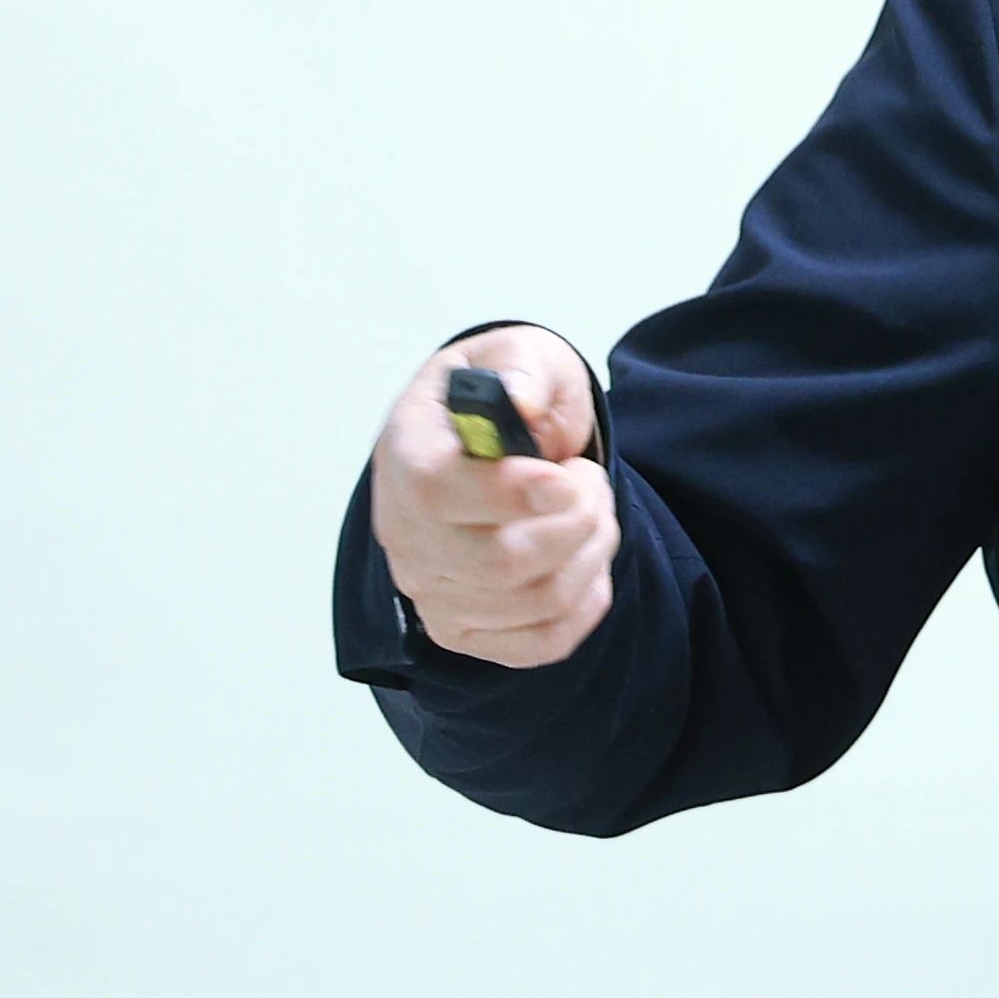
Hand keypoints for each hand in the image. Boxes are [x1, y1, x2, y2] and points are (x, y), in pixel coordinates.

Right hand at [370, 328, 615, 668]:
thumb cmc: (501, 400)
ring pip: (534, 601)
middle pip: (501, 563)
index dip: (515, 493)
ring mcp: (432, 588)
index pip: (441, 493)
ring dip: (591, 555)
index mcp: (407, 455)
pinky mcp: (464, 628)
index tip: (567, 474)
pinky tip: (586, 560)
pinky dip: (585, 604)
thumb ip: (522, 369)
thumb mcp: (515, 355)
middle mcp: (406, 532)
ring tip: (593, 512)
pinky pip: (540, 642)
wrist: (485, 445)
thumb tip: (522, 403)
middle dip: (577, 521)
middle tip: (591, 482)